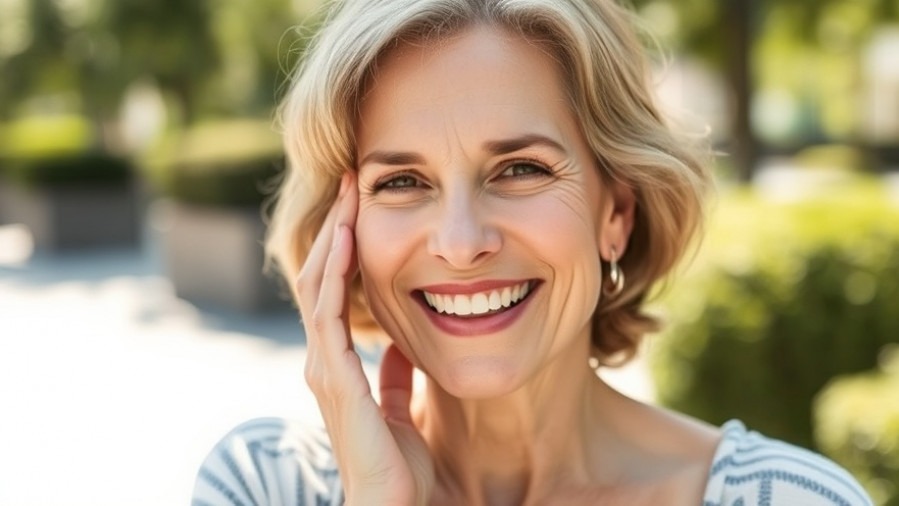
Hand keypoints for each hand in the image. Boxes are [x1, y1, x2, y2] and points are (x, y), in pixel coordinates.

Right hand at [296, 172, 433, 504]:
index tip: (362, 207)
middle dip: (337, 228)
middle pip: (321, 278)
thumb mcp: (401, 408)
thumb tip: (402, 345)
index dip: (345, 248)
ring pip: (319, 286)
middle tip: (352, 182)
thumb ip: (396, 377)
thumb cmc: (396, 467)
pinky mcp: (334, 378)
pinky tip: (346, 239)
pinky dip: (334, 273)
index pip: (334, 291)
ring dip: (333, 238)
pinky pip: (328, 313)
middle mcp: (323, 360)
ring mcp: (324, 367)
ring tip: (348, 195)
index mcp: (338, 364)